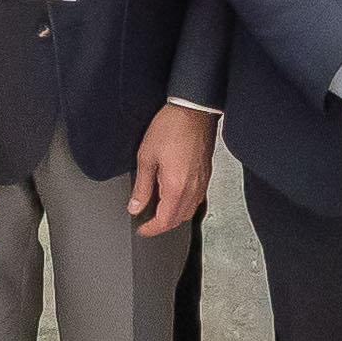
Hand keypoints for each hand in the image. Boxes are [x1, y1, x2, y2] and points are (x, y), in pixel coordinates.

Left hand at [123, 102, 217, 241]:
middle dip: (162, 225)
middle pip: (178, 219)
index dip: (151, 229)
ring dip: (174, 215)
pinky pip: (196, 198)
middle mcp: (192, 189)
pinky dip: (184, 204)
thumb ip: (141, 186)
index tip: (142, 229)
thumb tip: (135, 206)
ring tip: (159, 210)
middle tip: (147, 222)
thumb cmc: (171, 128)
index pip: (164, 221)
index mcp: (177, 188)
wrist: (193, 111)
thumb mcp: (146, 157)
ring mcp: (202, 182)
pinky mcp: (206, 174)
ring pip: (189, 211)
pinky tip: (174, 195)